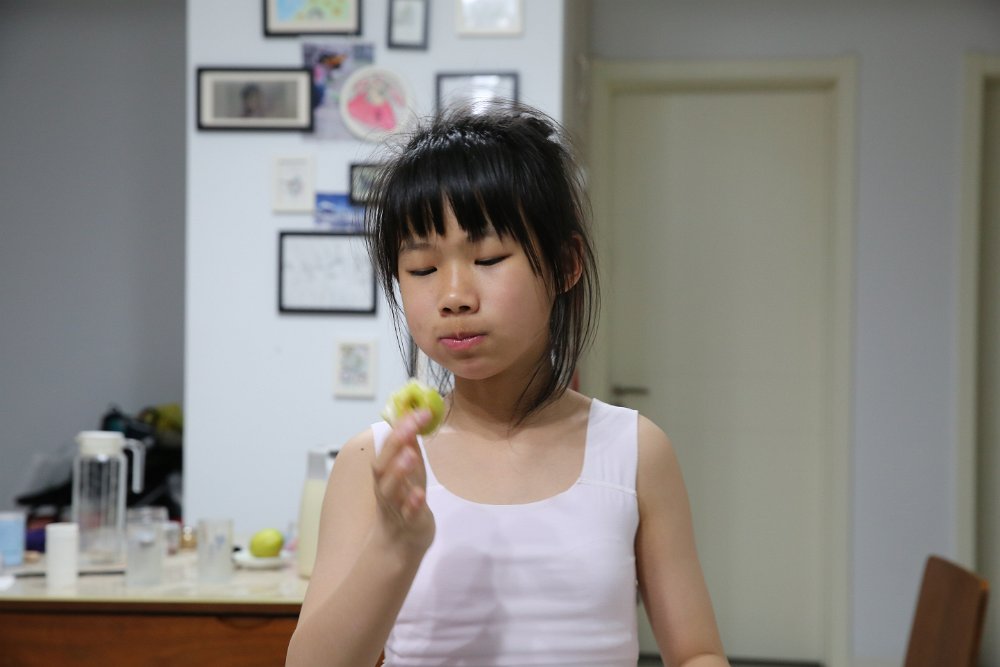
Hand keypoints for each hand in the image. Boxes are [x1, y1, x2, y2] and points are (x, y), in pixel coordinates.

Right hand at [371, 409, 434, 552]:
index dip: (401, 427)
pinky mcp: (408, 524)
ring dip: (399, 471)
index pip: (388, 446)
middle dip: (396, 444)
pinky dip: (411, 504)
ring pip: (390, 490)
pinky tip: (419, 493)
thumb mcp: (409, 471)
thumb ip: (409, 447)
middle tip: (411, 425)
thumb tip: (413, 416)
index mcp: (385, 472)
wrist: (401, 543)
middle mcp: (385, 488)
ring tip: (410, 455)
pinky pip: (407, 514)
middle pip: (383, 465)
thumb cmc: (406, 501)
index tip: (418, 410)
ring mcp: (395, 507)